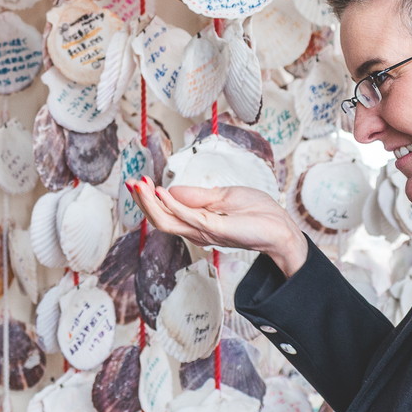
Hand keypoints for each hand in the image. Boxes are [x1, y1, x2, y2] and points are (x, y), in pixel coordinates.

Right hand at [127, 179, 307, 275]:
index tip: (137, 181)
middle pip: (161, 219)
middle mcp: (197, 230)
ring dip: (150, 203)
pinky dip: (172, 204)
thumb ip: (196, 195)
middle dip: (143, 201)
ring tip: (139, 185)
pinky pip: (188, 217)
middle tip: (130, 182)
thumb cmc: (256, 213)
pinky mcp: (216, 229)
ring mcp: (205, 231)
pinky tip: (161, 192)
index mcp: (197, 222)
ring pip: (168, 221)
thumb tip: (170, 189)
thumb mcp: (223, 196)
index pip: (166, 212)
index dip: (149, 197)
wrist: (280, 227)